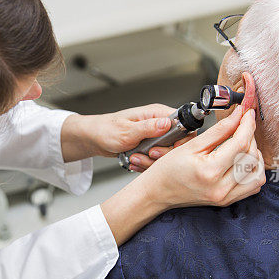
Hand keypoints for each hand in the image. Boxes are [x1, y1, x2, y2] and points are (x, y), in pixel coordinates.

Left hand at [60, 104, 193, 163]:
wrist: (94, 139)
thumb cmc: (106, 130)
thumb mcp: (126, 131)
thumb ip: (148, 127)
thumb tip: (167, 123)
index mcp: (156, 113)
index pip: (183, 124)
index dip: (181, 139)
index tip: (171, 148)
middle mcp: (158, 124)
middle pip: (177, 142)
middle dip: (163, 153)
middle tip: (149, 153)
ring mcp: (154, 137)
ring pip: (166, 155)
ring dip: (150, 161)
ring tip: (135, 158)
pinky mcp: (150, 147)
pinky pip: (155, 160)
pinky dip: (145, 164)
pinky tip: (134, 161)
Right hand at [140, 106, 265, 208]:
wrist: (156, 193)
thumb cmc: (166, 170)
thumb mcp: (191, 145)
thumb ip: (218, 130)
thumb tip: (238, 116)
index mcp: (209, 171)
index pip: (240, 143)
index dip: (247, 124)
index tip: (247, 113)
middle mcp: (220, 187)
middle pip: (251, 156)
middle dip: (250, 136)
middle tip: (242, 126)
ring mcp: (225, 196)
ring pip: (257, 173)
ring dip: (255, 155)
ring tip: (243, 145)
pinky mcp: (227, 201)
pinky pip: (253, 186)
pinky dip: (253, 171)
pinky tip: (243, 161)